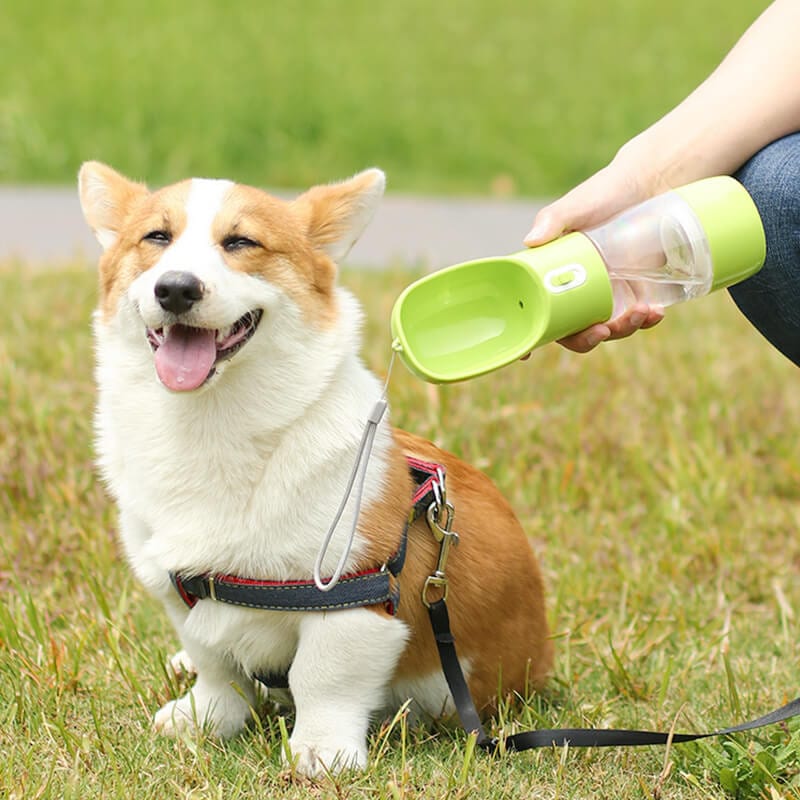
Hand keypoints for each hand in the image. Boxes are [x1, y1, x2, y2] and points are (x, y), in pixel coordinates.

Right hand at [523, 149, 668, 352]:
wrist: (650, 184)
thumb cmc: (604, 192)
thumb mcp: (576, 205)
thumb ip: (553, 220)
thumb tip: (531, 240)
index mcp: (552, 276)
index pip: (534, 311)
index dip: (528, 336)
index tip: (524, 355)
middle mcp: (575, 291)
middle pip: (571, 332)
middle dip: (585, 340)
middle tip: (601, 330)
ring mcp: (606, 295)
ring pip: (606, 329)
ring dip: (621, 331)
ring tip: (641, 313)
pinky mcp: (635, 292)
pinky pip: (636, 319)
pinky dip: (646, 321)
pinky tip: (655, 313)